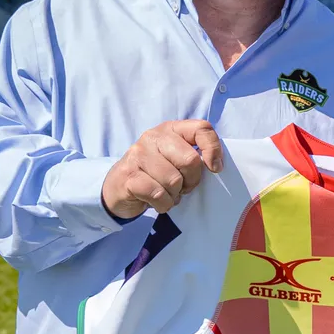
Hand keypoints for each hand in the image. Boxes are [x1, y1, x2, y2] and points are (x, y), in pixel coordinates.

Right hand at [102, 120, 223, 219]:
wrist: (118, 188)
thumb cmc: (156, 173)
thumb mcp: (175, 157)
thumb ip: (194, 154)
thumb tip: (215, 165)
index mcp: (170, 129)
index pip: (201, 129)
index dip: (213, 149)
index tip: (215, 169)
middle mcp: (153, 137)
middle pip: (190, 160)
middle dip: (192, 180)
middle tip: (184, 187)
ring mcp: (138, 155)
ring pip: (174, 180)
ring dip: (175, 195)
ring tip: (168, 194)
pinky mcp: (128, 176)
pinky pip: (158, 194)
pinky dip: (163, 204)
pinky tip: (158, 202)